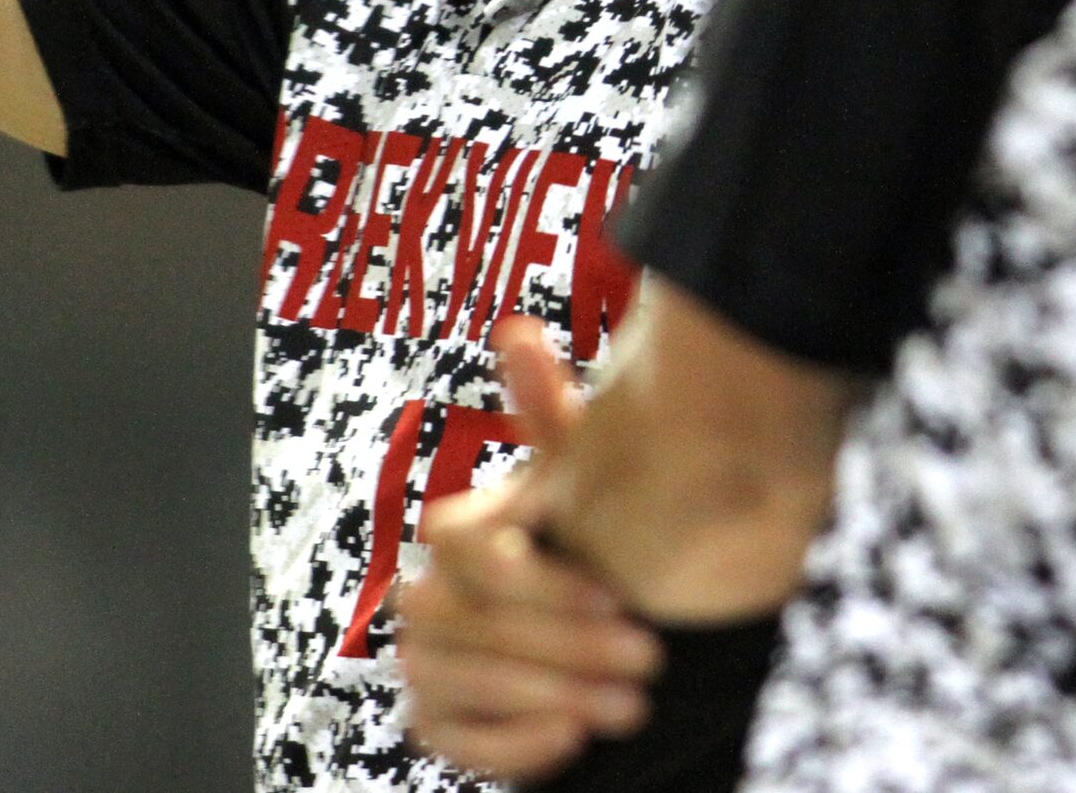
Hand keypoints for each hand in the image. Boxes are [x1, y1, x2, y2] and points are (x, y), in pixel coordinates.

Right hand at [396, 319, 663, 781]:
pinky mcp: (441, 724)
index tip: (619, 592)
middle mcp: (428, 594)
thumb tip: (518, 331)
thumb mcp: (596, 484)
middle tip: (646, 658)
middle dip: (554, 642)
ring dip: (540, 692)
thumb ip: (555, 422)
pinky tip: (571, 737)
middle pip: (455, 619)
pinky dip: (507, 744)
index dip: (533, 574)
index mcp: (461, 533)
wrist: (639, 645)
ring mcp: (428, 661)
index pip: (457, 545)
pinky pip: (446, 739)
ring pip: (450, 679)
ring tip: (628, 704)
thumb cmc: (613, 550)